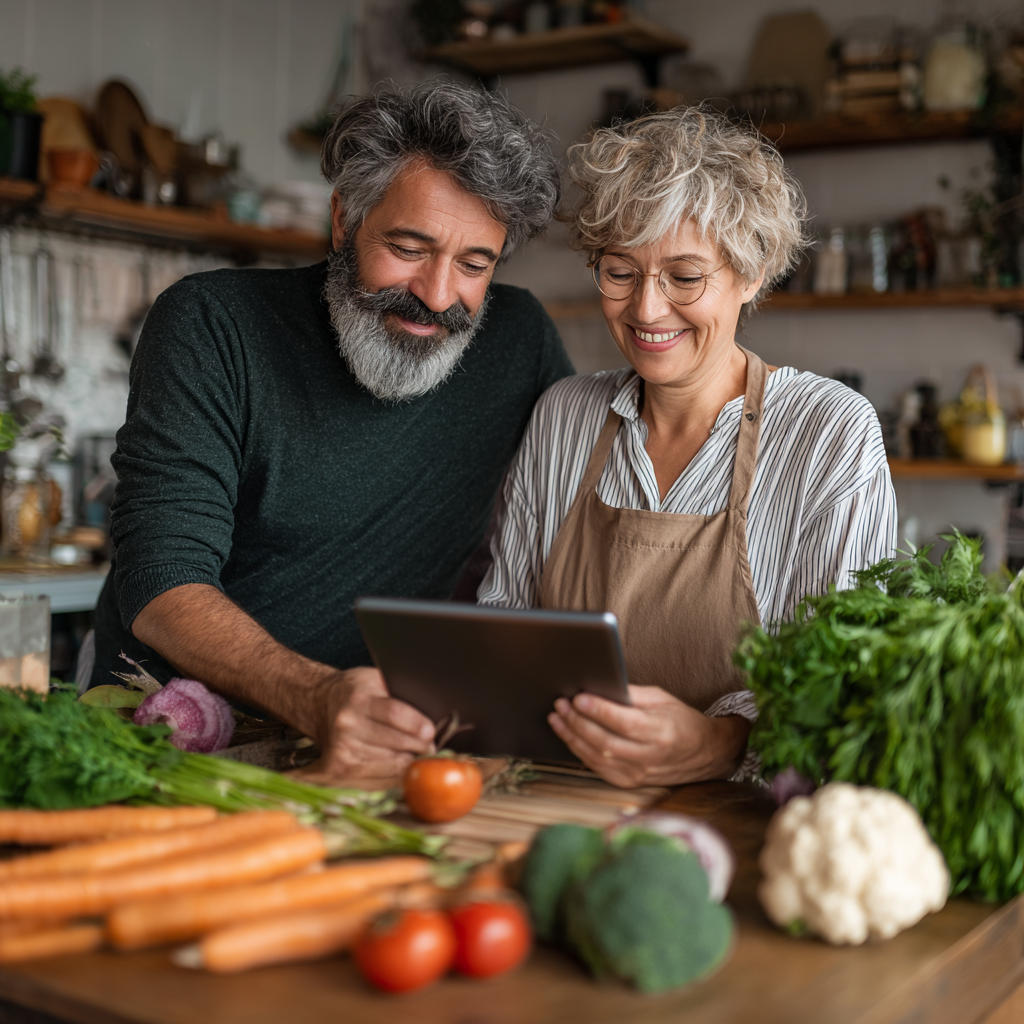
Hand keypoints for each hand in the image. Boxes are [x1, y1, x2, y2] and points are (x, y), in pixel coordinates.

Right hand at [309, 666, 435, 779]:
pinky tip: (399, 765)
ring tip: (414, 753)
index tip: (431, 731)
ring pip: (390, 765)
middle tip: (430, 745)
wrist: (319, 704)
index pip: (395, 714)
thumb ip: (399, 691)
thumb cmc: (356, 691)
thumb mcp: (376, 678)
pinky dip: (394, 775)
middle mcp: (347, 725)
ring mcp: (342, 750)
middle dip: (420, 746)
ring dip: (409, 762)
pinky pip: (378, 780)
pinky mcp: (338, 770)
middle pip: (396, 744)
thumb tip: (434, 708)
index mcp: (358, 699)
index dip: (418, 725)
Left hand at [547, 685, 750, 788]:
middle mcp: (650, 757)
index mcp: (662, 732)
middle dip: (578, 722)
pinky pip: (598, 769)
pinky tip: (568, 736)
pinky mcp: (630, 782)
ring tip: (557, 717)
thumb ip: (631, 695)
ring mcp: (639, 774)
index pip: (625, 723)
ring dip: (572, 737)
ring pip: (598, 757)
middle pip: (606, 742)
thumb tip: (599, 687)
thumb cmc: (681, 721)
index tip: (578, 697)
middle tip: (561, 704)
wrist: (704, 753)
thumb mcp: (661, 699)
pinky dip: (580, 752)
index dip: (599, 710)